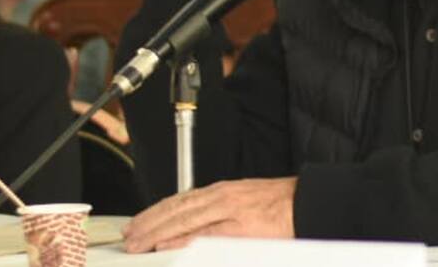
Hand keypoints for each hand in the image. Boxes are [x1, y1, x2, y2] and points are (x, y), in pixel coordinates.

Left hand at [121, 176, 296, 252]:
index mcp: (223, 191)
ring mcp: (230, 212)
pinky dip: (183, 239)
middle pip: (177, 209)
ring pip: (185, 220)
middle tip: (129, 236)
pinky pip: (206, 234)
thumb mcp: (245, 200)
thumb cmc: (281, 204)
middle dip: (149, 223)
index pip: (180, 200)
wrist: (308, 203)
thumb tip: (196, 228)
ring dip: (157, 232)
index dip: (156, 212)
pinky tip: (166, 245)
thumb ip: (220, 212)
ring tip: (138, 243)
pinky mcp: (241, 228)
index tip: (138, 222)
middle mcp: (222, 197)